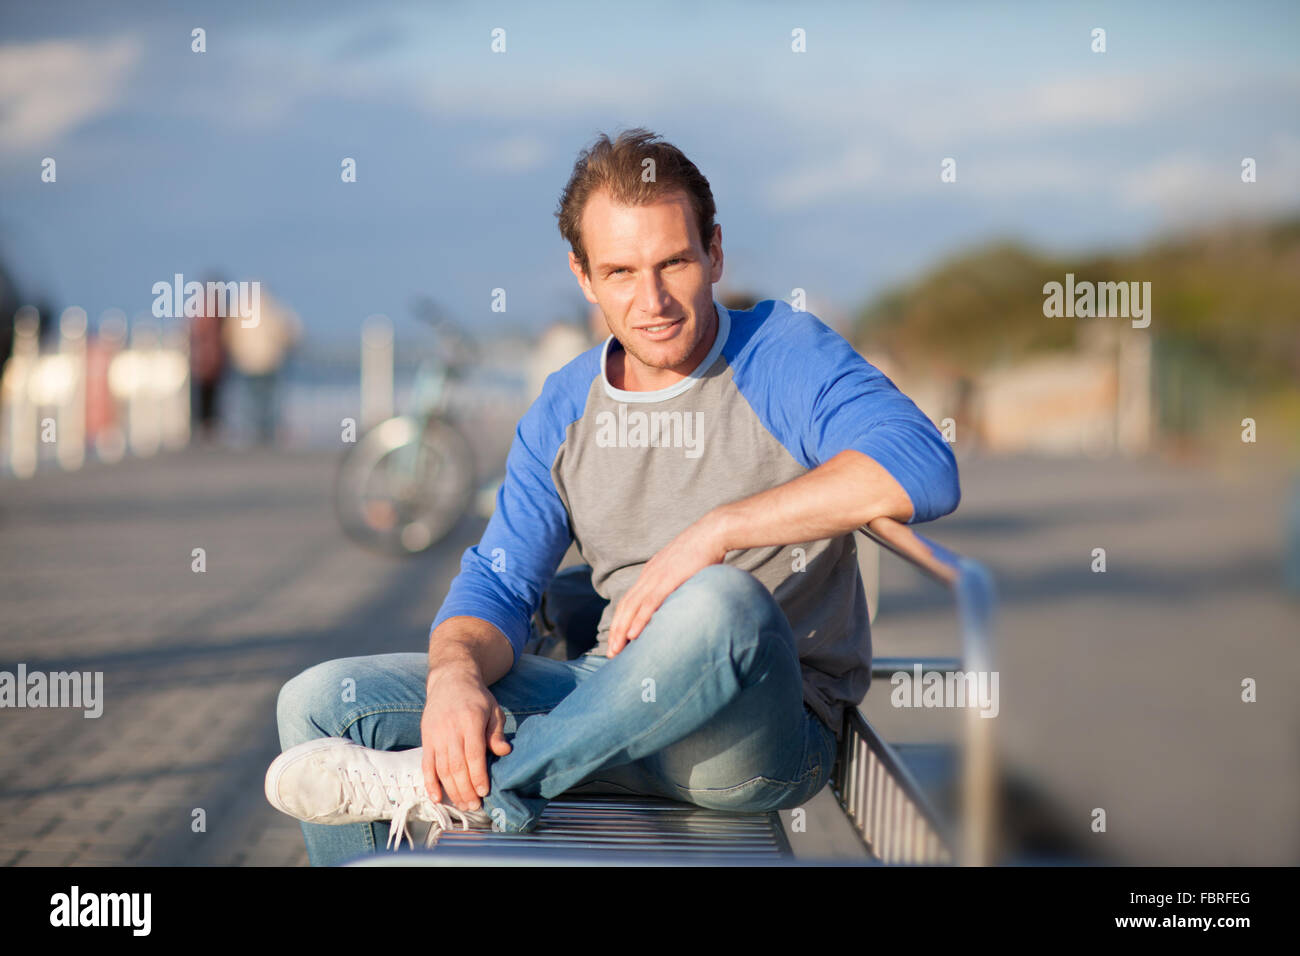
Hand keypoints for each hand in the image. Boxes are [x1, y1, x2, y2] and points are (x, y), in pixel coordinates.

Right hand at [420, 664, 511, 810]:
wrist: (450, 681)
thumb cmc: (476, 698)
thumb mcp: (493, 709)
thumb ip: (496, 732)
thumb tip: (504, 751)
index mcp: (470, 721)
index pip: (473, 754)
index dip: (478, 775)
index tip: (484, 791)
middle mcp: (450, 729)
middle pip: (457, 766)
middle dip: (466, 789)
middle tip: (475, 806)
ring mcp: (435, 735)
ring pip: (442, 769)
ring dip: (452, 790)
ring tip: (463, 805)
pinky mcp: (426, 739)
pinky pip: (426, 765)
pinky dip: (430, 783)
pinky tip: (437, 797)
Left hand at [606, 511, 729, 657]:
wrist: (712, 532)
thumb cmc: (703, 550)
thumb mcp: (683, 567)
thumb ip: (676, 581)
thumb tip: (679, 597)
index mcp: (651, 573)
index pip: (629, 601)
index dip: (620, 621)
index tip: (617, 639)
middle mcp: (649, 576)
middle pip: (625, 607)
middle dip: (615, 632)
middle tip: (611, 654)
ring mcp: (657, 578)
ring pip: (632, 608)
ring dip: (621, 631)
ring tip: (615, 650)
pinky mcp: (669, 580)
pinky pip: (650, 603)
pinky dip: (639, 620)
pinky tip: (632, 634)